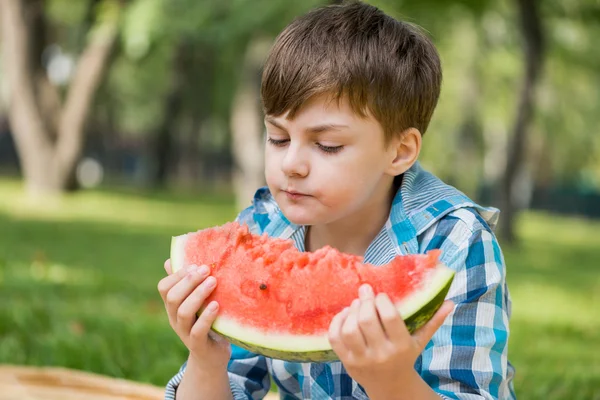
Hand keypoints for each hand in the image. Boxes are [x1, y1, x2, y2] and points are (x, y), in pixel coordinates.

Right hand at [158, 259, 230, 369]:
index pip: (164, 287)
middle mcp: (174, 318)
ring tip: (213, 282)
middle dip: (188, 281)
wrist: (211, 356)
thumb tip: (175, 259)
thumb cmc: (206, 322)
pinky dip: (207, 317)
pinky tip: (216, 305)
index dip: (177, 274)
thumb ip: (188, 283)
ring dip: (198, 295)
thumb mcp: (197, 302)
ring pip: (183, 312)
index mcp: (173, 306)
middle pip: (172, 297)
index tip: (195, 264)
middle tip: (206, 269)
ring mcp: (184, 332)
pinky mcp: (198, 344)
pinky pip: (197, 330)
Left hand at [327, 284, 453, 395]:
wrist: (391, 387)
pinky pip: (335, 338)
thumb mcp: (420, 341)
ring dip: (351, 311)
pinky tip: (345, 314)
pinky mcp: (347, 362)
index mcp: (401, 347)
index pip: (389, 317)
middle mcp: (381, 354)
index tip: (380, 295)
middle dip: (365, 301)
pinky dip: (337, 322)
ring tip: (356, 303)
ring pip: (349, 329)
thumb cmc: (405, 357)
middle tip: (365, 291)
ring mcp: (361, 360)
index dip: (382, 301)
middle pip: (367, 320)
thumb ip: (433, 321)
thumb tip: (450, 302)